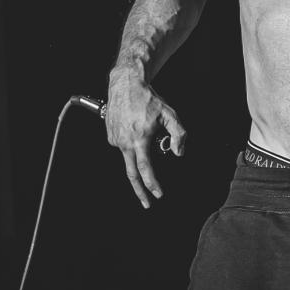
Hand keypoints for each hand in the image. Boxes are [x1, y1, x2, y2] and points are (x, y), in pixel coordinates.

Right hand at [106, 66, 186, 208]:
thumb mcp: (169, 114)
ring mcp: (115, 139)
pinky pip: (123, 146)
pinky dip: (131, 144)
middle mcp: (124, 142)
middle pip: (131, 174)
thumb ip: (179, 134)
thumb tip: (178, 153)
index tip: (158, 195)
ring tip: (143, 132)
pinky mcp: (110, 135)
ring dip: (138, 156)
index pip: (145, 169)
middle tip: (147, 204)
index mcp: (139, 139)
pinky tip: (135, 129)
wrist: (125, 84)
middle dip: (140, 192)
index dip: (152, 184)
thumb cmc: (148, 99)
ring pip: (128, 157)